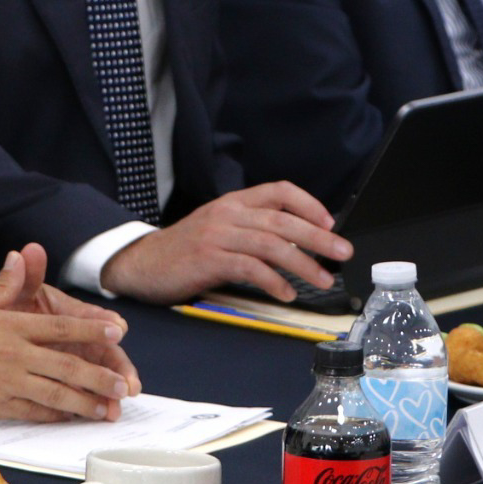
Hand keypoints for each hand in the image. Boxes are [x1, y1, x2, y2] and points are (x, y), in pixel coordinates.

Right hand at [0, 245, 140, 423]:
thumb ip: (4, 285)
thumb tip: (22, 255)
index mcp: (11, 325)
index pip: (61, 327)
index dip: (92, 329)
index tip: (118, 331)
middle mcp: (14, 354)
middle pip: (66, 365)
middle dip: (99, 376)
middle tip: (124, 385)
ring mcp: (7, 382)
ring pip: (55, 394)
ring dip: (85, 402)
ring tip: (107, 409)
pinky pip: (33, 412)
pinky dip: (55, 416)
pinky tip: (71, 419)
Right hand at [99, 182, 349, 303]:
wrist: (141, 263)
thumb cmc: (185, 251)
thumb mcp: (219, 229)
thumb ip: (251, 230)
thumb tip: (297, 244)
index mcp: (233, 202)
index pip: (278, 191)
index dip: (308, 204)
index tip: (330, 222)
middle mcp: (228, 213)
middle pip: (282, 220)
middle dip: (317, 236)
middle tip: (341, 252)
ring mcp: (217, 235)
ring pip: (271, 244)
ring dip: (303, 263)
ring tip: (322, 279)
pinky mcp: (208, 259)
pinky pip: (250, 268)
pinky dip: (273, 281)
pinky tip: (286, 292)